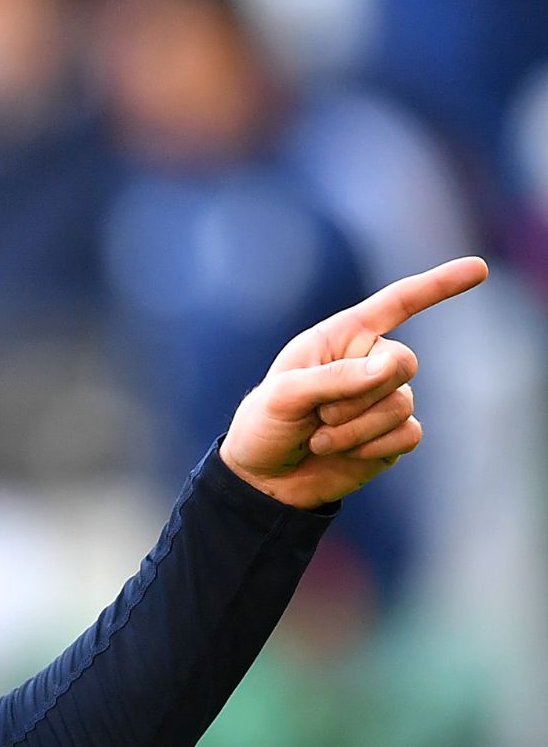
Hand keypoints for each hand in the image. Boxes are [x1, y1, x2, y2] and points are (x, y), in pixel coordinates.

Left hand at [218, 256, 485, 508]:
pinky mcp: (393, 435)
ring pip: (402, 404)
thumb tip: (390, 367)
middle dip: (359, 393)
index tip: (480, 268)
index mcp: (342, 337)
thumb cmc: (265, 425)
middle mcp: (369, 362)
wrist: (266, 478)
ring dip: (355, 428)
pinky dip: (371, 447)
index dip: (439, 285)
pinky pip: (408, 434)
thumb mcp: (284, 395)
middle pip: (404, 362)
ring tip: (319, 438)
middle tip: (318, 413)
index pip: (398, 303)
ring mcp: (385, 399)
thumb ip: (335, 377)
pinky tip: (343, 453)